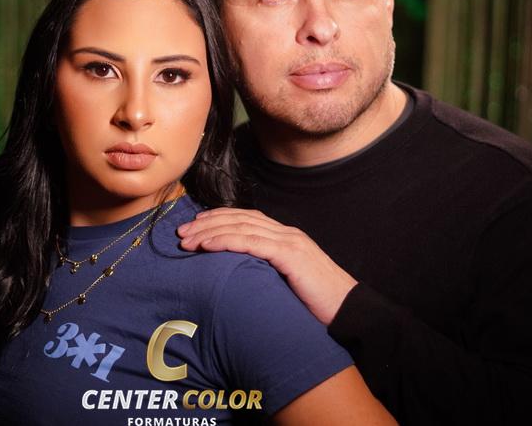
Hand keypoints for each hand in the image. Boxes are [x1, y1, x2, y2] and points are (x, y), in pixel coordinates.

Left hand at [177, 208, 357, 324]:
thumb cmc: (318, 305)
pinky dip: (226, 241)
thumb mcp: (288, 284)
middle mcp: (287, 234)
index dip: (218, 219)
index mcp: (286, 238)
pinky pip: (252, 243)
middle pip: (239, 219)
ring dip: (210, 231)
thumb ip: (267, 273)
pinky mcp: (290, 255)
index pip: (246, 219)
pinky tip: (207, 245)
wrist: (350, 313)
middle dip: (207, 223)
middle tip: (181, 232)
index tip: (194, 226)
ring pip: (242, 227)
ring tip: (187, 239)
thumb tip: (238, 279)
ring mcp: (290, 242)